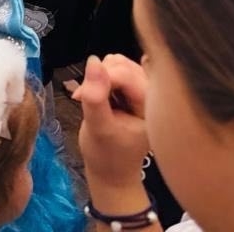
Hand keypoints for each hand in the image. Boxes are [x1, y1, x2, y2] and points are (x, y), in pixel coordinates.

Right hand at [75, 55, 151, 189]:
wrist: (111, 171)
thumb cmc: (107, 155)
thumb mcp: (98, 129)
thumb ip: (95, 97)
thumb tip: (93, 61)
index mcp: (153, 105)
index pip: (124, 74)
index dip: (99, 79)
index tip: (80, 97)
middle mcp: (154, 92)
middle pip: (122, 64)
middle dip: (99, 78)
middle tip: (88, 100)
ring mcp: (143, 88)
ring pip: (117, 63)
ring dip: (100, 76)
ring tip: (94, 99)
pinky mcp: (133, 88)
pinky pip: (115, 68)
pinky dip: (102, 76)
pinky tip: (100, 95)